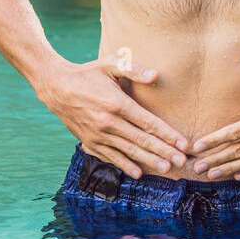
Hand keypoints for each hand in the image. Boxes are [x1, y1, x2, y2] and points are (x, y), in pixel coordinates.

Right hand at [36, 55, 187, 178]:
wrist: (56, 87)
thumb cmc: (87, 74)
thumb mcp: (110, 64)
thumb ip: (134, 69)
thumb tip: (155, 75)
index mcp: (117, 104)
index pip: (148, 122)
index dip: (167, 134)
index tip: (183, 144)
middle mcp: (109, 122)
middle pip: (142, 140)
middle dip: (164, 152)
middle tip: (182, 162)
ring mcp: (98, 135)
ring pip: (129, 151)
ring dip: (149, 161)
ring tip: (167, 169)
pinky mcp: (90, 142)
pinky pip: (111, 157)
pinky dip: (125, 165)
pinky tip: (138, 173)